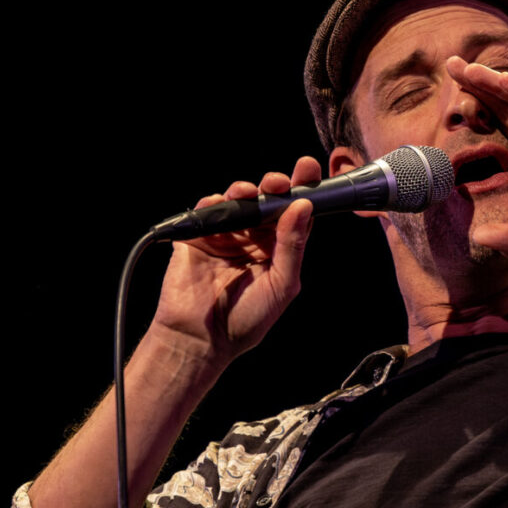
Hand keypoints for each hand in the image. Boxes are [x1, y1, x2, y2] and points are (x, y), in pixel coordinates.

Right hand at [149, 156, 320, 365]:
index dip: (303, 189)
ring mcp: (227, 235)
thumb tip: (303, 207)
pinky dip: (214, 203)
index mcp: (279, 249)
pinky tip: (220, 205)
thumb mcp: (281, 284)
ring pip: (239, 200)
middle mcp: (254, 238)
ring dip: (245, 190)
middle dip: (275, 184)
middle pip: (268, 201)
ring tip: (248, 193)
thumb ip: (292, 246)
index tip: (308, 168)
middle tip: (278, 182)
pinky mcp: (199, 237)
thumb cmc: (246, 320)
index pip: (295, 214)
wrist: (201, 339)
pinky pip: (207, 211)